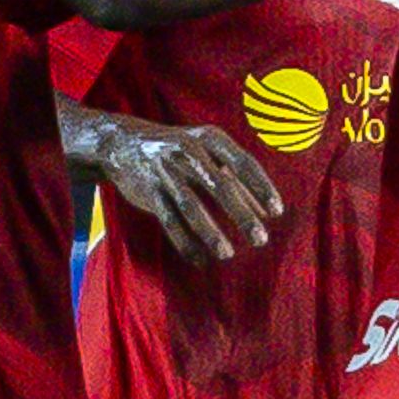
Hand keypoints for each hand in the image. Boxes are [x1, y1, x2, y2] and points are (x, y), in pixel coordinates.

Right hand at [69, 109, 281, 261]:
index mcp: (210, 138)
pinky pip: (168, 220)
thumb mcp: (207, 152)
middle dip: (242, 215)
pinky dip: (184, 242)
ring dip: (211, 233)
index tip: (277, 212)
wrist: (121, 142)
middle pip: (220, 186)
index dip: (261, 188)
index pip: (243, 163)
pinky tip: (199, 260)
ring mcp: (165, 170)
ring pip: (191, 206)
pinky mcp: (147, 190)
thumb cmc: (180, 150)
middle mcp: (188, 151)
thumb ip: (235, 177)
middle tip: (261, 240)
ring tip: (228, 254)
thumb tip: (266, 211)